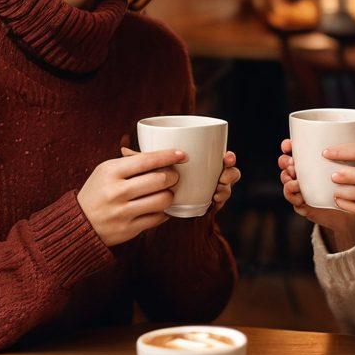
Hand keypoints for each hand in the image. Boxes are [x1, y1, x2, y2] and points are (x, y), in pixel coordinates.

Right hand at [77, 148, 185, 245]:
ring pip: (162, 200)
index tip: (182, 154)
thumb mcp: (105, 170)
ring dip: (170, 195)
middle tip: (173, 176)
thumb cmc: (97, 192)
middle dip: (173, 176)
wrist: (79, 223)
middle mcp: (117, 191)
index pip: (146, 160)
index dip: (167, 156)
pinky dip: (163, 212)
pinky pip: (157, 218)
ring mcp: (123, 212)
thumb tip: (159, 154)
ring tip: (165, 193)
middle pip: (160, 179)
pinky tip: (159, 208)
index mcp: (110, 172)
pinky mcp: (128, 229)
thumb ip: (130, 161)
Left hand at [120, 146, 240, 215]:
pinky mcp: (210, 203)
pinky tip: (214, 199)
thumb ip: (145, 161)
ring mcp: (212, 189)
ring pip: (227, 186)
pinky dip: (220, 200)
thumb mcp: (152, 169)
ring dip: (226, 186)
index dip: (228, 156)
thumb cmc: (158, 180)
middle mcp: (211, 174)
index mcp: (203, 161)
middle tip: (222, 173)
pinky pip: (220, 202)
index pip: (221, 157)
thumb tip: (124, 150)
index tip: (226, 155)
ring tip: (217, 188)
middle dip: (230, 171)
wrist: (160, 204)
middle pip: (229, 170)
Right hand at [277, 139, 354, 249]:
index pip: (297, 149)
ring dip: (287, 178)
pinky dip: (293, 195)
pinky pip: (293, 200)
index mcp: (315, 161)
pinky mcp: (306, 205)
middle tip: (292, 162)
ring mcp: (304, 189)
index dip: (289, 146)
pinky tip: (299, 193)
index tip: (288, 144)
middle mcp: (306, 173)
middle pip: (288, 164)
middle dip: (285, 161)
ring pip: (288, 181)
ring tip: (295, 179)